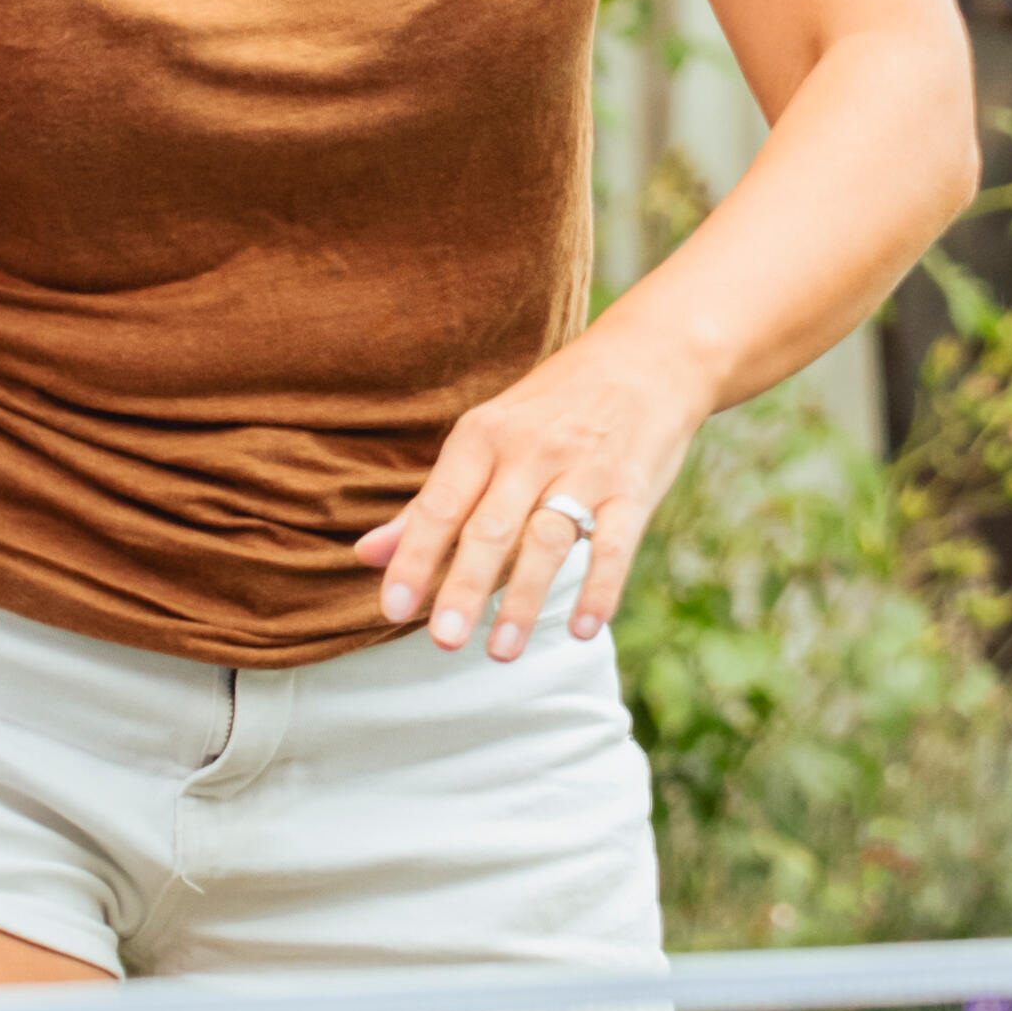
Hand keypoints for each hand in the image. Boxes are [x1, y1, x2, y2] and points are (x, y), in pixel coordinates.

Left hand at [353, 306, 721, 665]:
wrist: (646, 358)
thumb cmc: (550, 411)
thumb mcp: (484, 439)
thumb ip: (430, 504)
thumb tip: (364, 555)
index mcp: (482, 436)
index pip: (439, 506)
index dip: (413, 558)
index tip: (391, 609)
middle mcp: (530, 451)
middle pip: (490, 528)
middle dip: (464, 586)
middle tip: (444, 642)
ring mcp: (585, 469)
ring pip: (548, 540)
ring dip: (524, 598)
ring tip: (501, 652)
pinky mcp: (633, 489)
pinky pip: (616, 544)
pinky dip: (599, 587)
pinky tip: (581, 629)